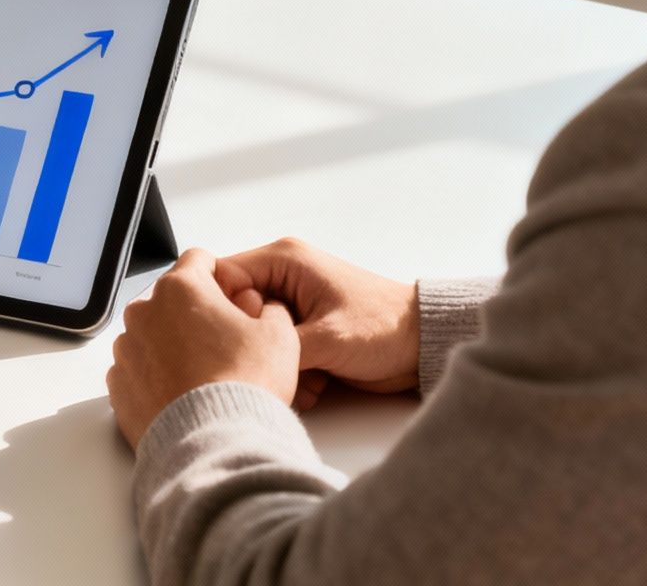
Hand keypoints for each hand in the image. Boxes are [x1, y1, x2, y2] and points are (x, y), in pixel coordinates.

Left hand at [107, 249, 299, 449]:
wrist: (214, 442)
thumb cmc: (244, 385)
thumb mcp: (279, 335)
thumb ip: (270, 308)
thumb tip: (264, 309)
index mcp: (181, 288)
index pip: (199, 260)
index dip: (222, 277)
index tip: (234, 299)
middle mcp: (144, 312)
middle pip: (174, 299)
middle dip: (196, 314)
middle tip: (225, 343)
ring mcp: (126, 349)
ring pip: (153, 334)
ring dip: (174, 345)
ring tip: (205, 375)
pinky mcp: (117, 385)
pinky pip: (138, 369)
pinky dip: (156, 376)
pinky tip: (183, 394)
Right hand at [214, 237, 418, 409]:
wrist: (423, 347)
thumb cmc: (384, 328)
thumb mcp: (325, 338)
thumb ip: (275, 343)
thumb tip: (239, 356)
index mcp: (284, 260)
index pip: (224, 278)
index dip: (225, 312)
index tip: (240, 342)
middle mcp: (283, 277)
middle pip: (237, 313)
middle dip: (255, 346)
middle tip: (278, 367)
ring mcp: (292, 305)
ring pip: (255, 337)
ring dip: (276, 365)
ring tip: (307, 381)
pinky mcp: (301, 330)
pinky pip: (275, 351)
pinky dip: (290, 373)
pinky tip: (316, 386)